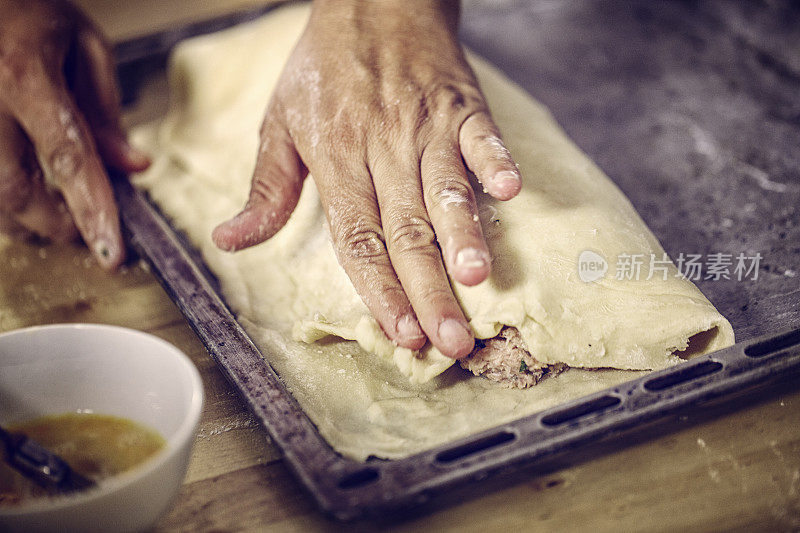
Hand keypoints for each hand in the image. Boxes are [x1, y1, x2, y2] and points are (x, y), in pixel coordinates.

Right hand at [0, 0, 148, 267]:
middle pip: (16, 191)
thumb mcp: (83, 47)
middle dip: (58, 226)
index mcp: (26, 78)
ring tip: (62, 221)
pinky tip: (29, 199)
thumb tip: (134, 168)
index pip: (67, 159)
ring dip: (28, 221)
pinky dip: (8, 202)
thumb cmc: (29, 12)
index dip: (91, 211)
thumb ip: (106, 112)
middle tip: (91, 236)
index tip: (111, 253)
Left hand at [213, 0, 520, 357]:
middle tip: (449, 341)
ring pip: (445, 189)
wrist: (373, 0)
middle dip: (428, 290)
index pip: (358, 239)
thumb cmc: (324, 68)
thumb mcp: (280, 123)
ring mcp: (426, 125)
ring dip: (462, 235)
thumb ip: (266, 190)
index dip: (380, 290)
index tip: (399, 335)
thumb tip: (230, 242)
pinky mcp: (462, 106)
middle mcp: (382, 146)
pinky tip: (510, 191)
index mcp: (336, 158)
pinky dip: (495, 161)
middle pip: (406, 230)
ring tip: (477, 280)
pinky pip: (483, 136)